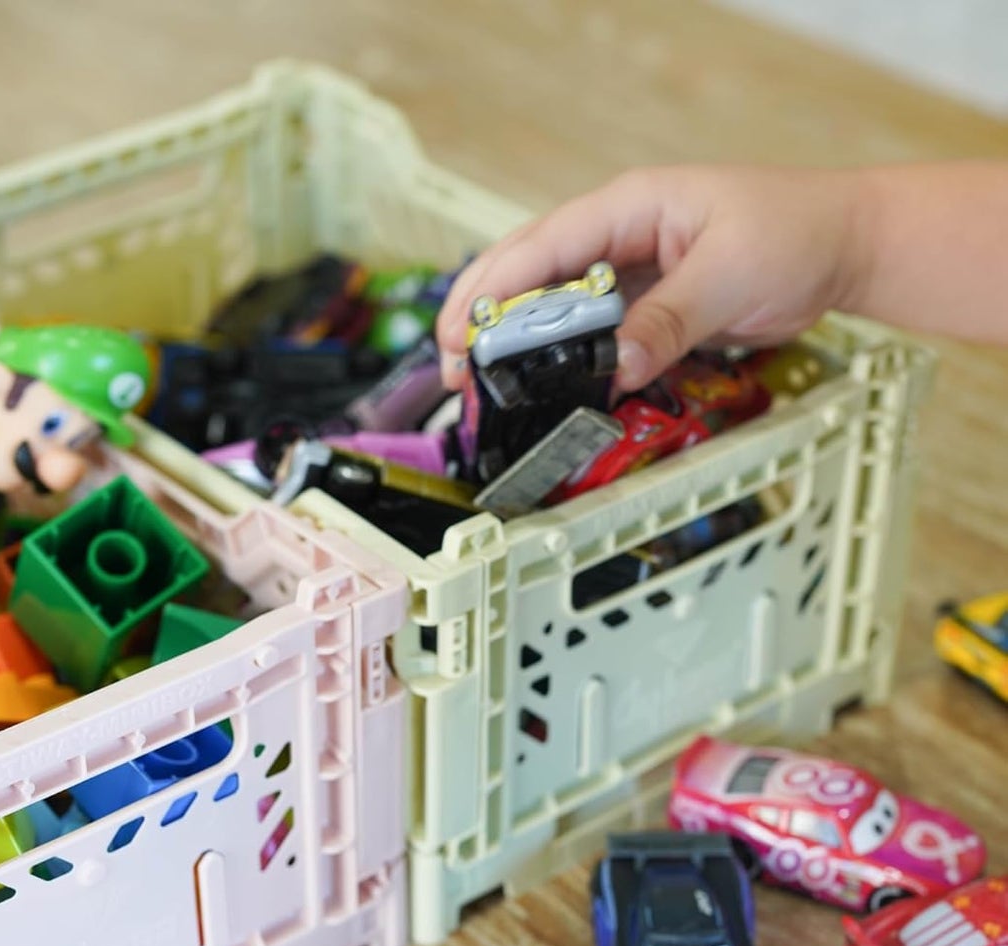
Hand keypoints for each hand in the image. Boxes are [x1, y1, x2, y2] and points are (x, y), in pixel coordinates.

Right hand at [437, 166, 869, 392]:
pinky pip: (583, 335)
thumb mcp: (728, 277)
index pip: (542, 247)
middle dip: (480, 319)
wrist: (844, 249)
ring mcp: (625, 274)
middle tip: (451, 371)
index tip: (460, 337)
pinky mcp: (640, 308)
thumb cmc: (795, 234)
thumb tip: (612, 365)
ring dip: (511, 346)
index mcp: (628, 207)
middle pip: (526, 274)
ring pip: (547, 308)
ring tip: (478, 387)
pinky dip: (554, 362)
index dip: (494, 292)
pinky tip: (536, 389)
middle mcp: (616, 237)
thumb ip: (667, 321)